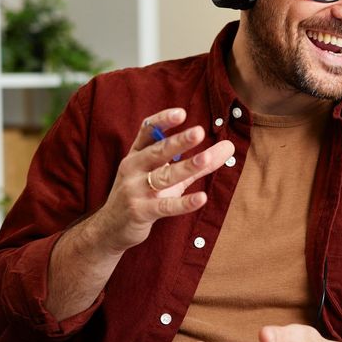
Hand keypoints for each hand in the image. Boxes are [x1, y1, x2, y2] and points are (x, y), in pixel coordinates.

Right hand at [92, 108, 234, 253]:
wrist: (111, 228)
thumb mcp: (168, 176)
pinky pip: (164, 206)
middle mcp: (132, 168)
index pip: (147, 131)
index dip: (162, 121)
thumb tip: (230, 146)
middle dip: (178, 142)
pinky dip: (183, 203)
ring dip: (185, 167)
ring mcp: (134, 190)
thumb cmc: (144, 195)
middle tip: (199, 132)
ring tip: (205, 159)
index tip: (181, 113)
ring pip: (163, 177)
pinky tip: (201, 198)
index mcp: (137, 154)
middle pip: (157, 151)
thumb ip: (198, 163)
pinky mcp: (140, 211)